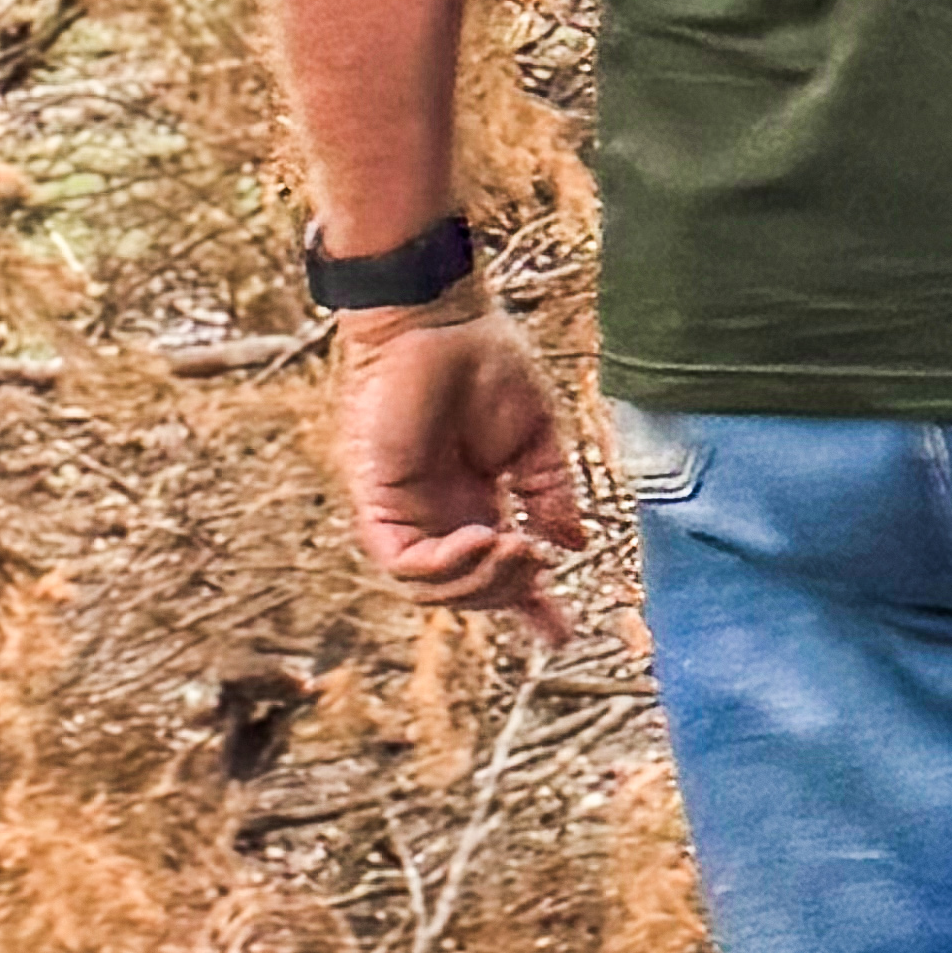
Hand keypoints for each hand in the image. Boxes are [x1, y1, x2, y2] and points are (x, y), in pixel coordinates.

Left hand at [332, 310, 586, 643]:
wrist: (440, 319)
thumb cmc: (485, 360)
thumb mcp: (535, 437)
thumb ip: (549, 493)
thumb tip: (574, 544)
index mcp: (476, 500)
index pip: (498, 568)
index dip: (528, 605)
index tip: (562, 632)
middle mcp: (438, 514)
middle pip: (468, 589)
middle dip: (508, 593)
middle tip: (540, 563)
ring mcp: (405, 512)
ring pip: (433, 588)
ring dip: (479, 582)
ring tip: (516, 550)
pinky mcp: (377, 502)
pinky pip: (402, 564)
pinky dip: (443, 566)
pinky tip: (483, 539)